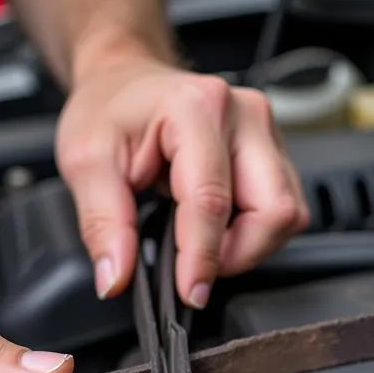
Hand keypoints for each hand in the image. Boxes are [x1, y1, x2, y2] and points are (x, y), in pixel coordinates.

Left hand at [55, 55, 309, 307]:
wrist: (126, 80)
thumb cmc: (110, 110)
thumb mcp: (85, 162)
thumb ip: (102, 223)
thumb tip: (117, 277)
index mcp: (197, 109)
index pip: (212, 201)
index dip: (202, 258)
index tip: (189, 291)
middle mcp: (245, 115)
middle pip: (274, 210)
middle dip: (239, 253)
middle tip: (196, 263)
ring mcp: (267, 132)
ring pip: (288, 214)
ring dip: (251, 244)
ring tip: (205, 241)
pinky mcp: (276, 152)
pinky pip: (284, 209)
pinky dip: (255, 232)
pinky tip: (221, 225)